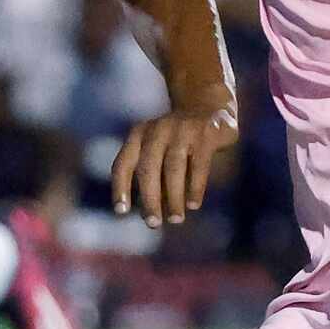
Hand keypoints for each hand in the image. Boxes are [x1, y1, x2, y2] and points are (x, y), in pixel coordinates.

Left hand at [110, 98, 237, 228]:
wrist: (209, 105)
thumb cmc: (178, 140)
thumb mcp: (159, 151)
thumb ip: (152, 176)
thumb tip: (149, 212)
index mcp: (139, 135)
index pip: (123, 164)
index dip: (120, 188)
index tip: (121, 211)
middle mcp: (157, 130)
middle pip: (148, 169)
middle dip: (150, 199)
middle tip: (153, 223)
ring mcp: (182, 129)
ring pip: (173, 169)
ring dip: (174, 198)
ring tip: (176, 219)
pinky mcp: (206, 133)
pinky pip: (199, 165)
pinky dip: (195, 187)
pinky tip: (193, 205)